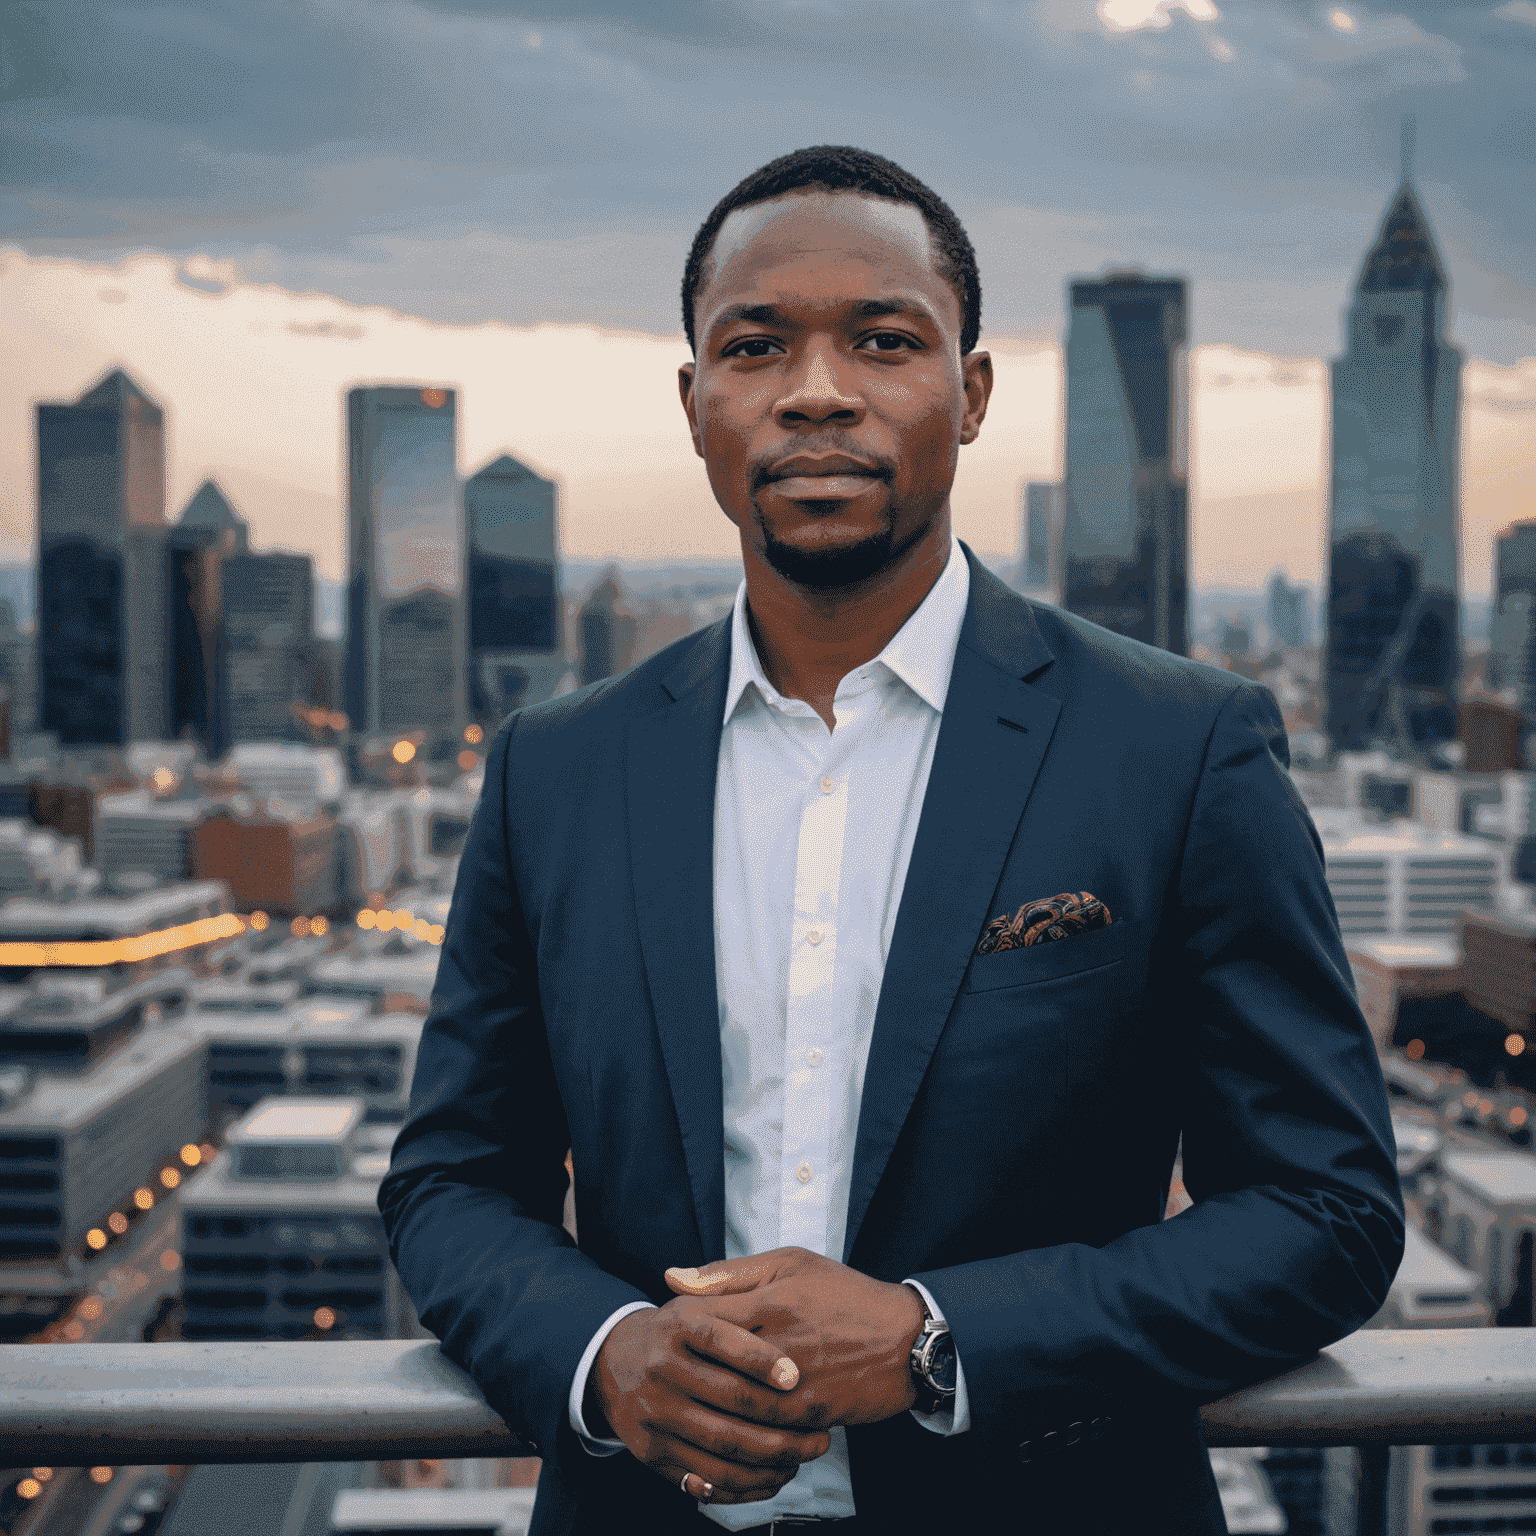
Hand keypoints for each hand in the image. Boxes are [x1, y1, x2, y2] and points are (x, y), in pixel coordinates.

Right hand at [589, 1299, 833, 1506]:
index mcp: (677, 1324)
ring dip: (773, 1457)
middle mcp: (661, 1368)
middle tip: (821, 1432)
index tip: (796, 1376)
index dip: (760, 1359)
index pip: (721, 1340)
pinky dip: (746, 1484)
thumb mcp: (698, 1300)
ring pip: (723, 1446)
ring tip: (806, 1454)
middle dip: (783, 1419)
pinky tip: (776, 1476)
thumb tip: (751, 1289)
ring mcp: (655, 1414)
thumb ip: (725, 1284)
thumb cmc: (678, 1331)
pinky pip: (706, 1478)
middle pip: (729, 1400)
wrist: (615, 1364)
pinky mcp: (653, 1452)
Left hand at [665, 1247, 924, 1428]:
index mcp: (772, 1298)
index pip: (701, 1317)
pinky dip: (740, 1427)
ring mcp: (797, 1382)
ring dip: (708, 1403)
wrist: (905, 1339)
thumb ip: (730, 1273)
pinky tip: (728, 1421)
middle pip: (711, 1364)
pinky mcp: (811, 1414)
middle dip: (686, 1370)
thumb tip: (671, 1277)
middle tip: (673, 1370)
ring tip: (693, 1398)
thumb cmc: (844, 1294)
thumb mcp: (791, 1264)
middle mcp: (781, 1341)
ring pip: (733, 1403)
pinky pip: (763, 1428)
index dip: (677, 1327)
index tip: (669, 1331)